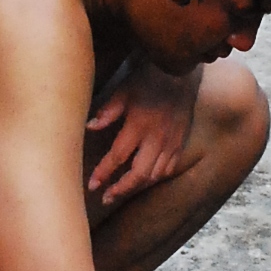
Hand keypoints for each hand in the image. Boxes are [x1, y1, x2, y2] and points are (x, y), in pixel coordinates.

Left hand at [86, 61, 197, 209]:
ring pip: (155, 175)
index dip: (104, 173)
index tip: (92, 185)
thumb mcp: (123, 91)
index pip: (118, 157)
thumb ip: (107, 112)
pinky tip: (145, 179)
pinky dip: (156, 178)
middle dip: (121, 189)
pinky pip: (169, 168)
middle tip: (106, 197)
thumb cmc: (148, 80)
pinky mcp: (181, 142)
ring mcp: (171, 143)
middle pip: (139, 174)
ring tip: (121, 191)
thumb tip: (89, 127)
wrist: (180, 74)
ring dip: (137, 186)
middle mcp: (157, 139)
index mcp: (139, 126)